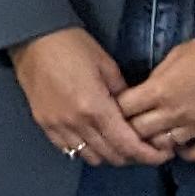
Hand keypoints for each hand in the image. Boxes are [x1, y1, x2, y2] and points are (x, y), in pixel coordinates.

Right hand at [11, 27, 167, 167]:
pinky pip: (69, 150)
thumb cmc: (71, 45)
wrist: (33, 38)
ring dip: (109, 154)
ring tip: (117, 143)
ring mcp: (58, 125)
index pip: (128, 145)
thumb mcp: (107, 65)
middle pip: (112, 156)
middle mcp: (76, 122)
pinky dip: (86, 149)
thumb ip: (123, 94)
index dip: (149, 155)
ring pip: (91, 157)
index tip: (161, 154)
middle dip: (132, 156)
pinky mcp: (44, 124)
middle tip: (144, 147)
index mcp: (95, 107)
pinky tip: (93, 138)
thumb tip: (133, 113)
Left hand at [117, 29, 194, 162]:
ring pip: (163, 147)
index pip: (123, 109)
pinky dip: (186, 153)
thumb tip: (147, 93)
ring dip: (156, 143)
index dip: (116, 110)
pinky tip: (183, 145)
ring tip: (155, 138)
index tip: (118, 110)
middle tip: (132, 128)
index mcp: (160, 89)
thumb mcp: (176, 55)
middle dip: (130, 130)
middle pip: (138, 133)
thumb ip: (157, 78)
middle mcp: (175, 112)